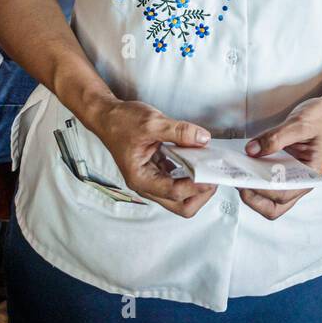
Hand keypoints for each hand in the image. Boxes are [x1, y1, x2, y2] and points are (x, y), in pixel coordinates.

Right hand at [89, 99, 216, 217]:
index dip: (197, 186)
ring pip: (180, 197)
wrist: (107, 116)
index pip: (175, 193)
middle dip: (200, 195)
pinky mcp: (157, 172)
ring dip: (197, 186)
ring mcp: (152, 180)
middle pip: (180, 205)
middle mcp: (146, 185)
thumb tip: (203, 139)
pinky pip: (178, 181)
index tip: (213, 173)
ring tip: (210, 168)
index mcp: (141, 178)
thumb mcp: (152, 122)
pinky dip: (191, 174)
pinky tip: (199, 160)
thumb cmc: (122, 122)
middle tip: (214, 176)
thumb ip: (179, 131)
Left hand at [239, 87, 321, 220]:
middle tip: (238, 181)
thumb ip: (275, 138)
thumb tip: (252, 150)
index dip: (261, 190)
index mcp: (309, 175)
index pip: (283, 194)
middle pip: (274, 205)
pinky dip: (254, 176)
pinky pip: (266, 179)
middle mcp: (300, 180)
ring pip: (269, 196)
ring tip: (237, 173)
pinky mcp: (283, 166)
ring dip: (252, 189)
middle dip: (254, 198)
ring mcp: (291, 175)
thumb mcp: (299, 124)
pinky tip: (244, 165)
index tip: (244, 180)